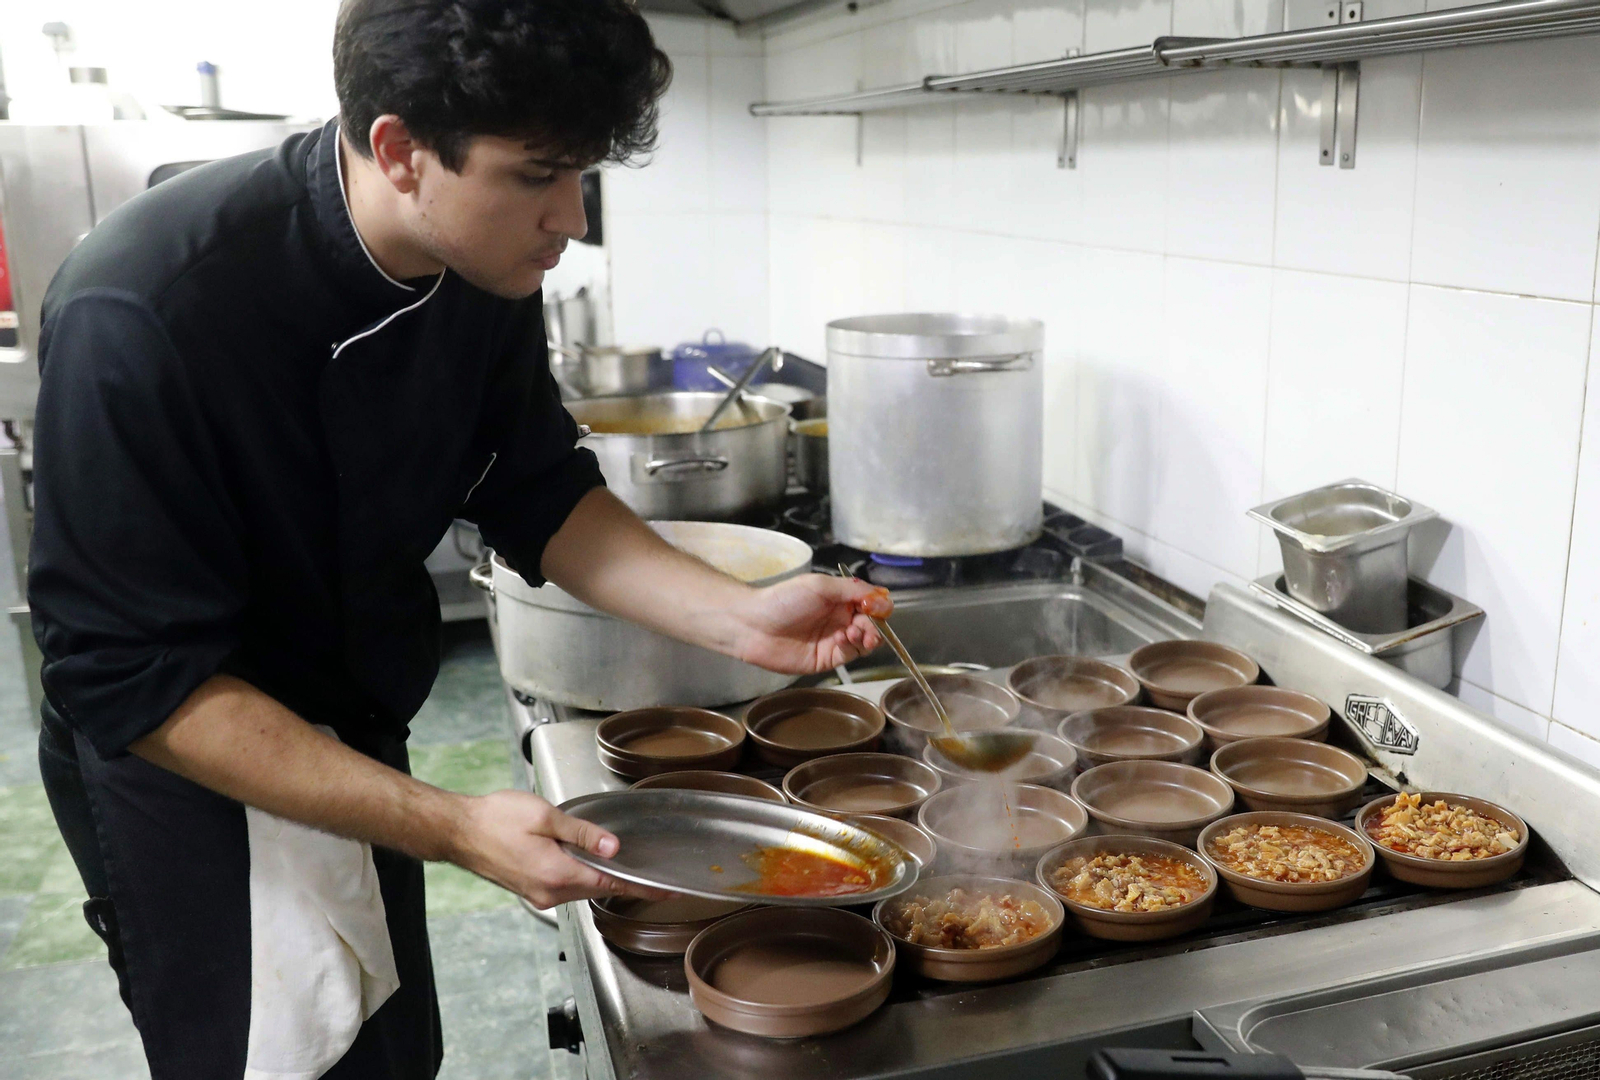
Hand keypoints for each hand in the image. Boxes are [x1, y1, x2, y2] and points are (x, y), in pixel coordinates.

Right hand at [451, 790, 670, 908]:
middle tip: (651, 873)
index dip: (642, 888)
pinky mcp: (530, 891)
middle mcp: (550, 892)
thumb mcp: (545, 817)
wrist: (458, 831)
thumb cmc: (496, 819)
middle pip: (599, 889)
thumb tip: (615, 849)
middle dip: (624, 881)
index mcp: (558, 874)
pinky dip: (581, 876)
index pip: (612, 885)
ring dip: (600, 877)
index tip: (668, 893)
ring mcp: (539, 895)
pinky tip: (585, 861)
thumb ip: (583, 834)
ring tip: (620, 863)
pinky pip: (565, 886)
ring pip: (582, 888)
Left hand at [730, 573, 892, 673]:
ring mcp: (834, 640)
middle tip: (866, 625)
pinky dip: (851, 647)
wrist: (753, 625)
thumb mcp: (820, 586)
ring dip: (867, 636)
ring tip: (854, 632)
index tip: (875, 607)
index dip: (878, 606)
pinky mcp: (826, 659)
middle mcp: (840, 618)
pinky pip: (849, 655)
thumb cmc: (783, 600)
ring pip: (865, 641)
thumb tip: (881, 595)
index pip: (871, 603)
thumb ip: (851, 589)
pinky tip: (841, 639)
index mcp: (839, 598)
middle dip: (875, 624)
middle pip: (872, 624)